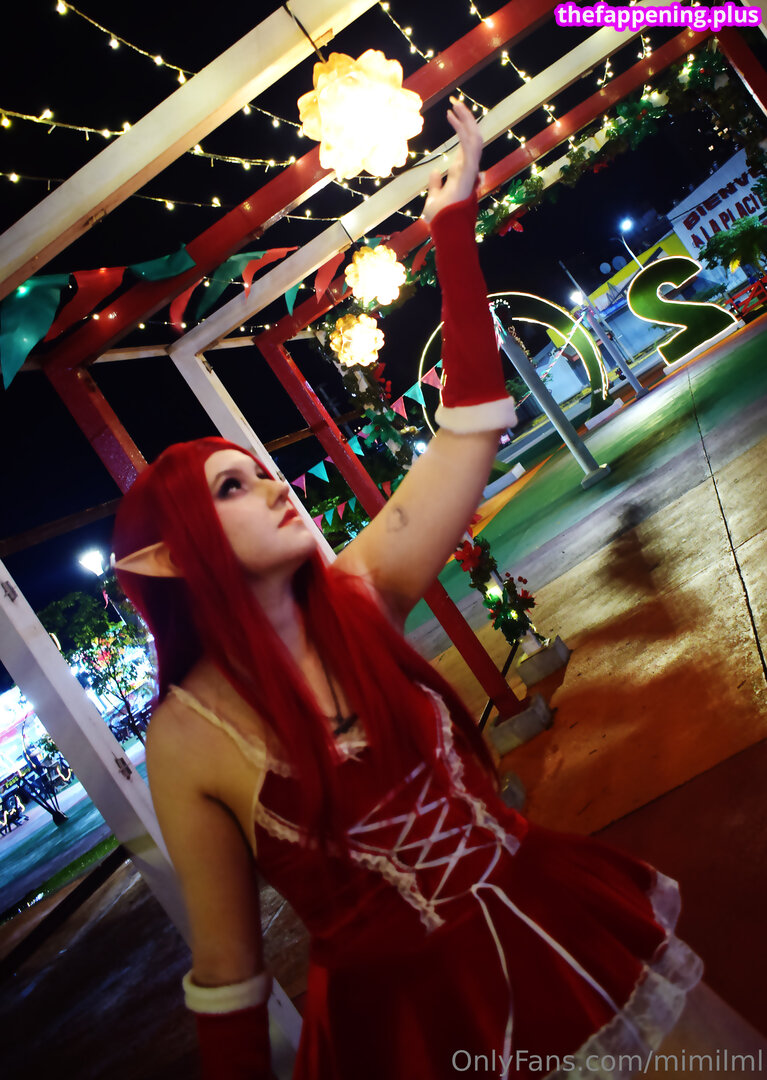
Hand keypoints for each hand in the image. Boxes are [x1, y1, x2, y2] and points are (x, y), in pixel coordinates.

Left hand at [421, 98, 483, 222]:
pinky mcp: (468, 172)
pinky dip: (463, 130)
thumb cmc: (441, 218)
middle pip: (472, 137)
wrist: (445, 229)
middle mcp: (468, 168)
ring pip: (473, 137)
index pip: (464, 144)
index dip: (460, 127)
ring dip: (465, 119)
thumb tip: (434, 171)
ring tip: (455, 103)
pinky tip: (454, 117)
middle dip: (465, 118)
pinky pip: (470, 146)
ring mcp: (470, 170)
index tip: (449, 113)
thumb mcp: (434, 197)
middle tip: (455, 100)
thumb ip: (435, 184)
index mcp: (461, 172)